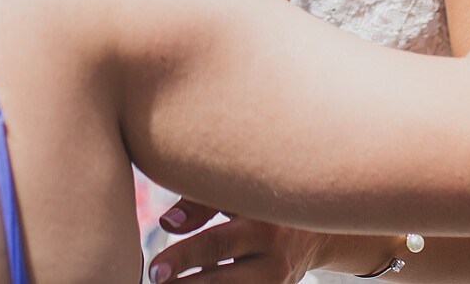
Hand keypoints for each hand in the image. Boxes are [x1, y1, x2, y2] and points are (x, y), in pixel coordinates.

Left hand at [149, 202, 327, 283]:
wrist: (315, 230)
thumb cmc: (262, 203)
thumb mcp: (237, 195)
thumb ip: (200, 204)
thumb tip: (167, 224)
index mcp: (263, 224)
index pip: (216, 244)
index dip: (183, 258)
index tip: (154, 269)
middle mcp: (274, 259)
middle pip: (223, 280)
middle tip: (155, 282)